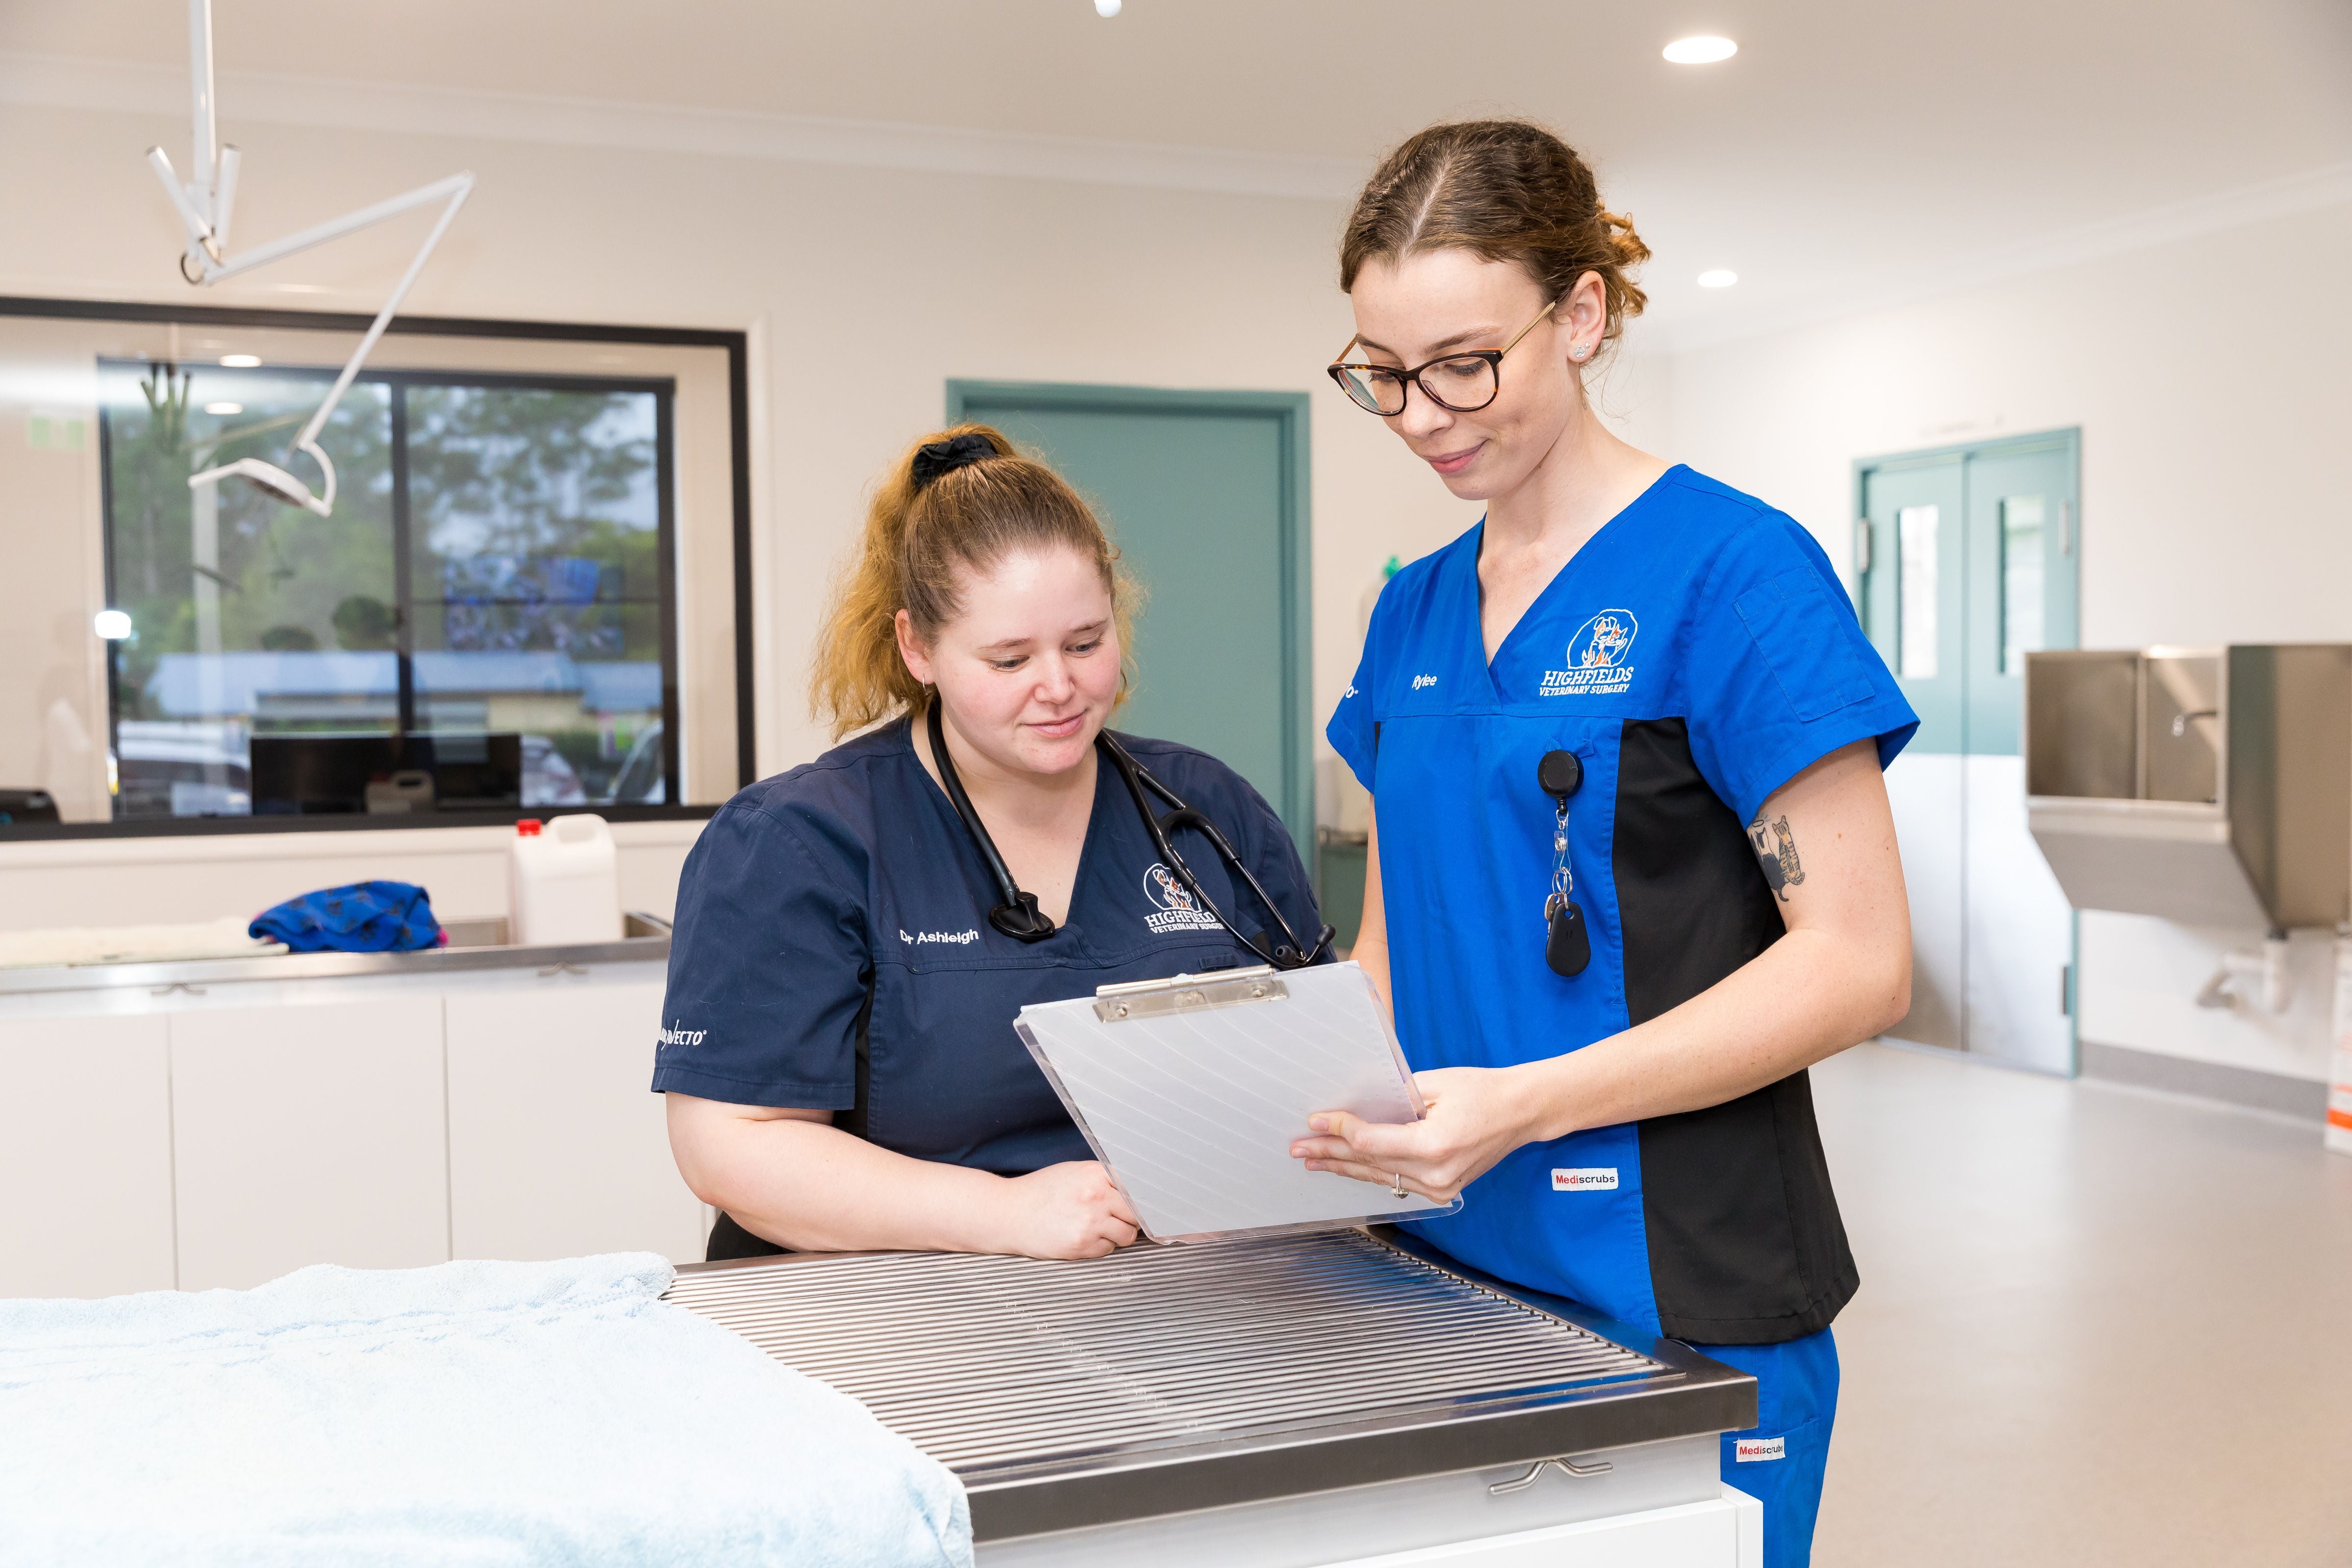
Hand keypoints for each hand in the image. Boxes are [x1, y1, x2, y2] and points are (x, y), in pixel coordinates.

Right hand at [988, 1161, 1140, 1258]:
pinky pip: (1108, 1249)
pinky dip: (1100, 1246)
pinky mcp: (1082, 1245)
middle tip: (1118, 1217)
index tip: (1146, 1203)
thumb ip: (1103, 1179)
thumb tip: (1135, 1190)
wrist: (1009, 1214)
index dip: (1142, 1197)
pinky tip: (1082, 1236)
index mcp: (1095, 1174)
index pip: (1137, 1186)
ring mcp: (1090, 1222)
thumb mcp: (1073, 1173)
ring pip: (1127, 1234)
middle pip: (1137, 1212)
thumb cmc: (1040, 1192)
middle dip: (1131, 1217)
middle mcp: (1096, 1196)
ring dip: (1118, 1234)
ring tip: (1097, 1227)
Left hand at [1289, 1066, 1537, 1203]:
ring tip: (1313, 1160)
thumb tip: (1357, 1107)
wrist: (1521, 1112)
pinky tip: (1347, 1166)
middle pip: (1368, 1164)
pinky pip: (1397, 1182)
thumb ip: (1394, 1098)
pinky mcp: (1443, 1190)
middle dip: (1330, 1153)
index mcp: (1434, 1145)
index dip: (1339, 1130)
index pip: (1371, 1143)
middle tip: (1299, 1148)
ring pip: (1380, 1177)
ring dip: (1344, 1167)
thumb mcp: (1435, 1083)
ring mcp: (1440, 1187)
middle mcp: (1436, 1173)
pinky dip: (1371, 1172)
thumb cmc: (1482, 1091)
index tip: (1316, 1120)